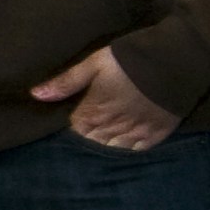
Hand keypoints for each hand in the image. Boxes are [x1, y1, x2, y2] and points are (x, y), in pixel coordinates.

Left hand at [34, 44, 174, 148]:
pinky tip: (128, 138)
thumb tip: (35, 95)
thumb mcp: (94, 63)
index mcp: (93, 112)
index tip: (77, 116)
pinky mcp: (157, 133)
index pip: (74, 130)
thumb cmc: (130, 59)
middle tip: (93, 125)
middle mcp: (112, 127)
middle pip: (92, 142)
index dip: (74, 123)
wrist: (174, 60)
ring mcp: (136, 132)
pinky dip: (130, 146)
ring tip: (108, 133)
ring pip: (114, 148)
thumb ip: (66, 82)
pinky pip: (138, 149)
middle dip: (89, 136)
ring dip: (108, 143)